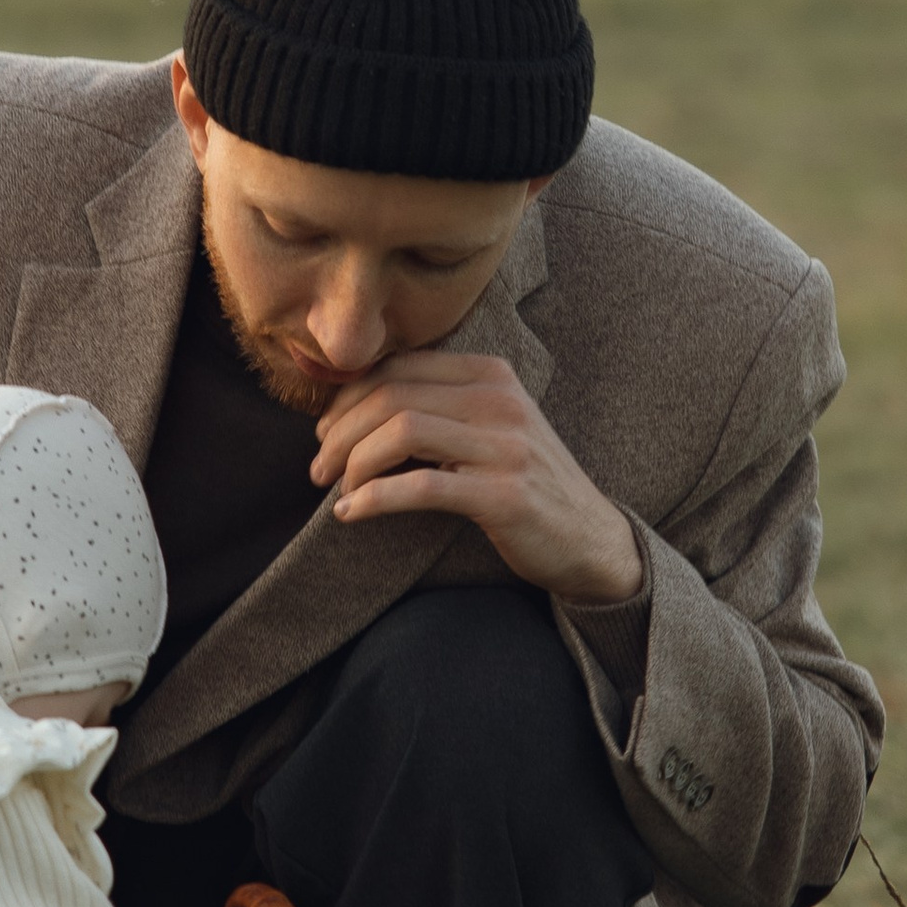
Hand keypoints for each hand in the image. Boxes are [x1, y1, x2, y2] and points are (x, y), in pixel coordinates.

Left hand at [310, 353, 643, 605]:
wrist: (589, 538)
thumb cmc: (523, 483)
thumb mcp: (488, 428)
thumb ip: (438, 407)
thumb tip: (350, 408)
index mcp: (491, 374)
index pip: (399, 367)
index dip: (348, 398)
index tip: (324, 431)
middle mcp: (500, 400)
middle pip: (392, 396)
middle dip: (340, 432)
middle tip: (318, 466)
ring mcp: (506, 446)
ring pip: (401, 431)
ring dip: (352, 462)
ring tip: (336, 489)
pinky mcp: (503, 495)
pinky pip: (420, 487)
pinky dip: (374, 498)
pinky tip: (352, 513)